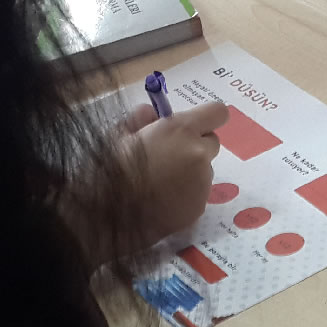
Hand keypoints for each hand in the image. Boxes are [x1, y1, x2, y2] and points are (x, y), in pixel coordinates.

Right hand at [125, 99, 226, 244]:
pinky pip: (197, 195)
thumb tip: (153, 114)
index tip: (193, 126)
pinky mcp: (199, 208)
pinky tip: (161, 202)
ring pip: (204, 171)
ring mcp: (202, 183)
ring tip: (160, 185)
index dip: (206, 119)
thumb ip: (142, 119)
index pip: (217, 113)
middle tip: (170, 157)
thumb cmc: (111, 168)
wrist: (108, 214)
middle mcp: (198, 154)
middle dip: (196, 146)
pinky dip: (184, 196)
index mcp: (181, 130)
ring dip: (189, 173)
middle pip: (212, 143)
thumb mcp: (120, 134)